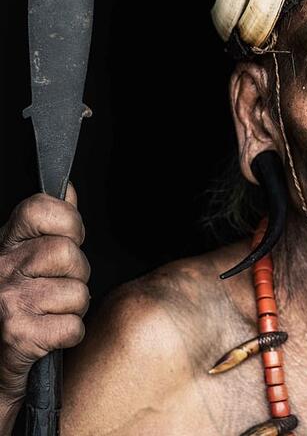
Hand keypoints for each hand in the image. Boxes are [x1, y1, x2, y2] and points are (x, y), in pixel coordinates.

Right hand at [0, 182, 89, 407]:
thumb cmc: (13, 312)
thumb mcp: (25, 262)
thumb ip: (48, 227)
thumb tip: (68, 190)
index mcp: (3, 245)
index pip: (42, 208)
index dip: (69, 224)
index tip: (69, 241)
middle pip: (68, 253)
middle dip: (77, 276)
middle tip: (58, 291)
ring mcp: (6, 301)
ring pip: (77, 292)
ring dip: (73, 310)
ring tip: (50, 316)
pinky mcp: (16, 335)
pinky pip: (73, 327)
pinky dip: (68, 337)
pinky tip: (47, 339)